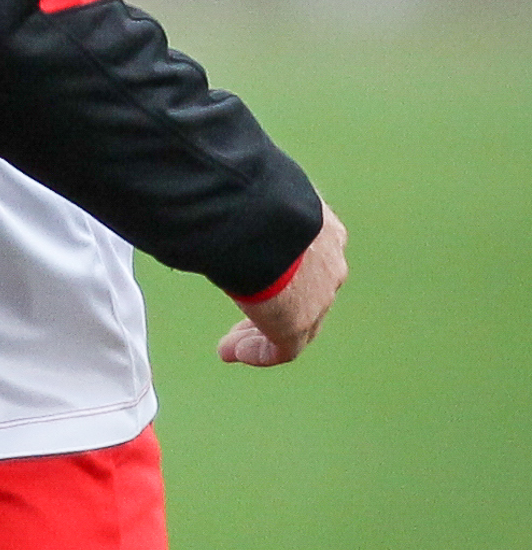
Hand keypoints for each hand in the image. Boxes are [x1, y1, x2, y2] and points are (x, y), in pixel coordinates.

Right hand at [219, 204, 347, 365]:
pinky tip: (234, 353)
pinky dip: (258, 352)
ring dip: (259, 334)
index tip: (258, 280)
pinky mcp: (299, 323)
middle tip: (244, 320)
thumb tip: (219, 197)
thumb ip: (250, 207)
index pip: (311, 260)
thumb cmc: (252, 196)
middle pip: (305, 296)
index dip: (283, 274)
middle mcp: (330, 266)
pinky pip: (283, 349)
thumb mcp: (261, 197)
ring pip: (295, 325)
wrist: (265, 220)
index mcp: (325, 232)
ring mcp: (319, 298)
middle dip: (273, 307)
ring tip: (230, 347)